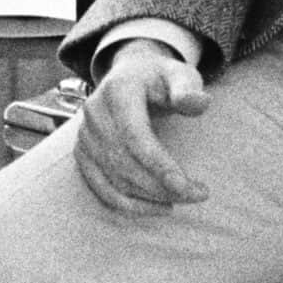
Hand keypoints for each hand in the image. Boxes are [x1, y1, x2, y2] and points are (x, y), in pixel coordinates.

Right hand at [73, 39, 209, 214]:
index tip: (186, 187)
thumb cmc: (160, 78)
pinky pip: (102, 187)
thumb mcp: (179, 75)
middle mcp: (95, 112)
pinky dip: (129, 205)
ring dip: (151, 198)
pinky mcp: (83, 153)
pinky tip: (159, 207)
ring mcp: (85, 134)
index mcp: (118, 91)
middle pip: (124, 162)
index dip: (158, 165)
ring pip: (114, 179)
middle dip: (161, 186)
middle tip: (198, 194)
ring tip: (184, 198)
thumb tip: (199, 103)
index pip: (135, 136)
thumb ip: (188, 89)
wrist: (130, 75)